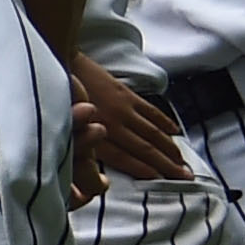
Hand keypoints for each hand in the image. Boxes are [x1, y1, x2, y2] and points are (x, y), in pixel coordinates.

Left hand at [71, 61, 192, 191]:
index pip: (123, 159)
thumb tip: (94, 170)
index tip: (161, 181)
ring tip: (184, 162)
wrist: (60, 64)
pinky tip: (175, 133)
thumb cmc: (58, 100)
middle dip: (166, 165)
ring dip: (170, 148)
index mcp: (91, 136)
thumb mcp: (64, 130)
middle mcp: (110, 124)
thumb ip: (82, 149)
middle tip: (186, 177)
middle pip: (144, 149)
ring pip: (152, 132)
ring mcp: (121, 109)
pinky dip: (165, 123)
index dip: (143, 170)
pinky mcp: (126, 95)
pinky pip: (151, 112)